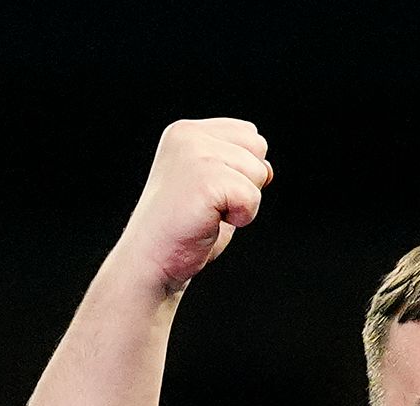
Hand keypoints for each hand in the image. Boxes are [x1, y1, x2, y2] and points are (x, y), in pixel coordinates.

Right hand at [116, 118, 273, 292]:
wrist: (151, 260)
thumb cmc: (182, 229)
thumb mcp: (211, 185)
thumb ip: (236, 167)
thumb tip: (268, 169)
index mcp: (187, 131)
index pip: (248, 133)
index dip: (243, 169)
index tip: (211, 191)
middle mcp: (189, 136)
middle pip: (258, 147)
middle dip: (246, 182)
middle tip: (210, 204)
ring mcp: (195, 154)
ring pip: (258, 172)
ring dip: (241, 203)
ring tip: (208, 213)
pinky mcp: (206, 180)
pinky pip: (252, 197)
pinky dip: (241, 218)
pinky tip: (210, 222)